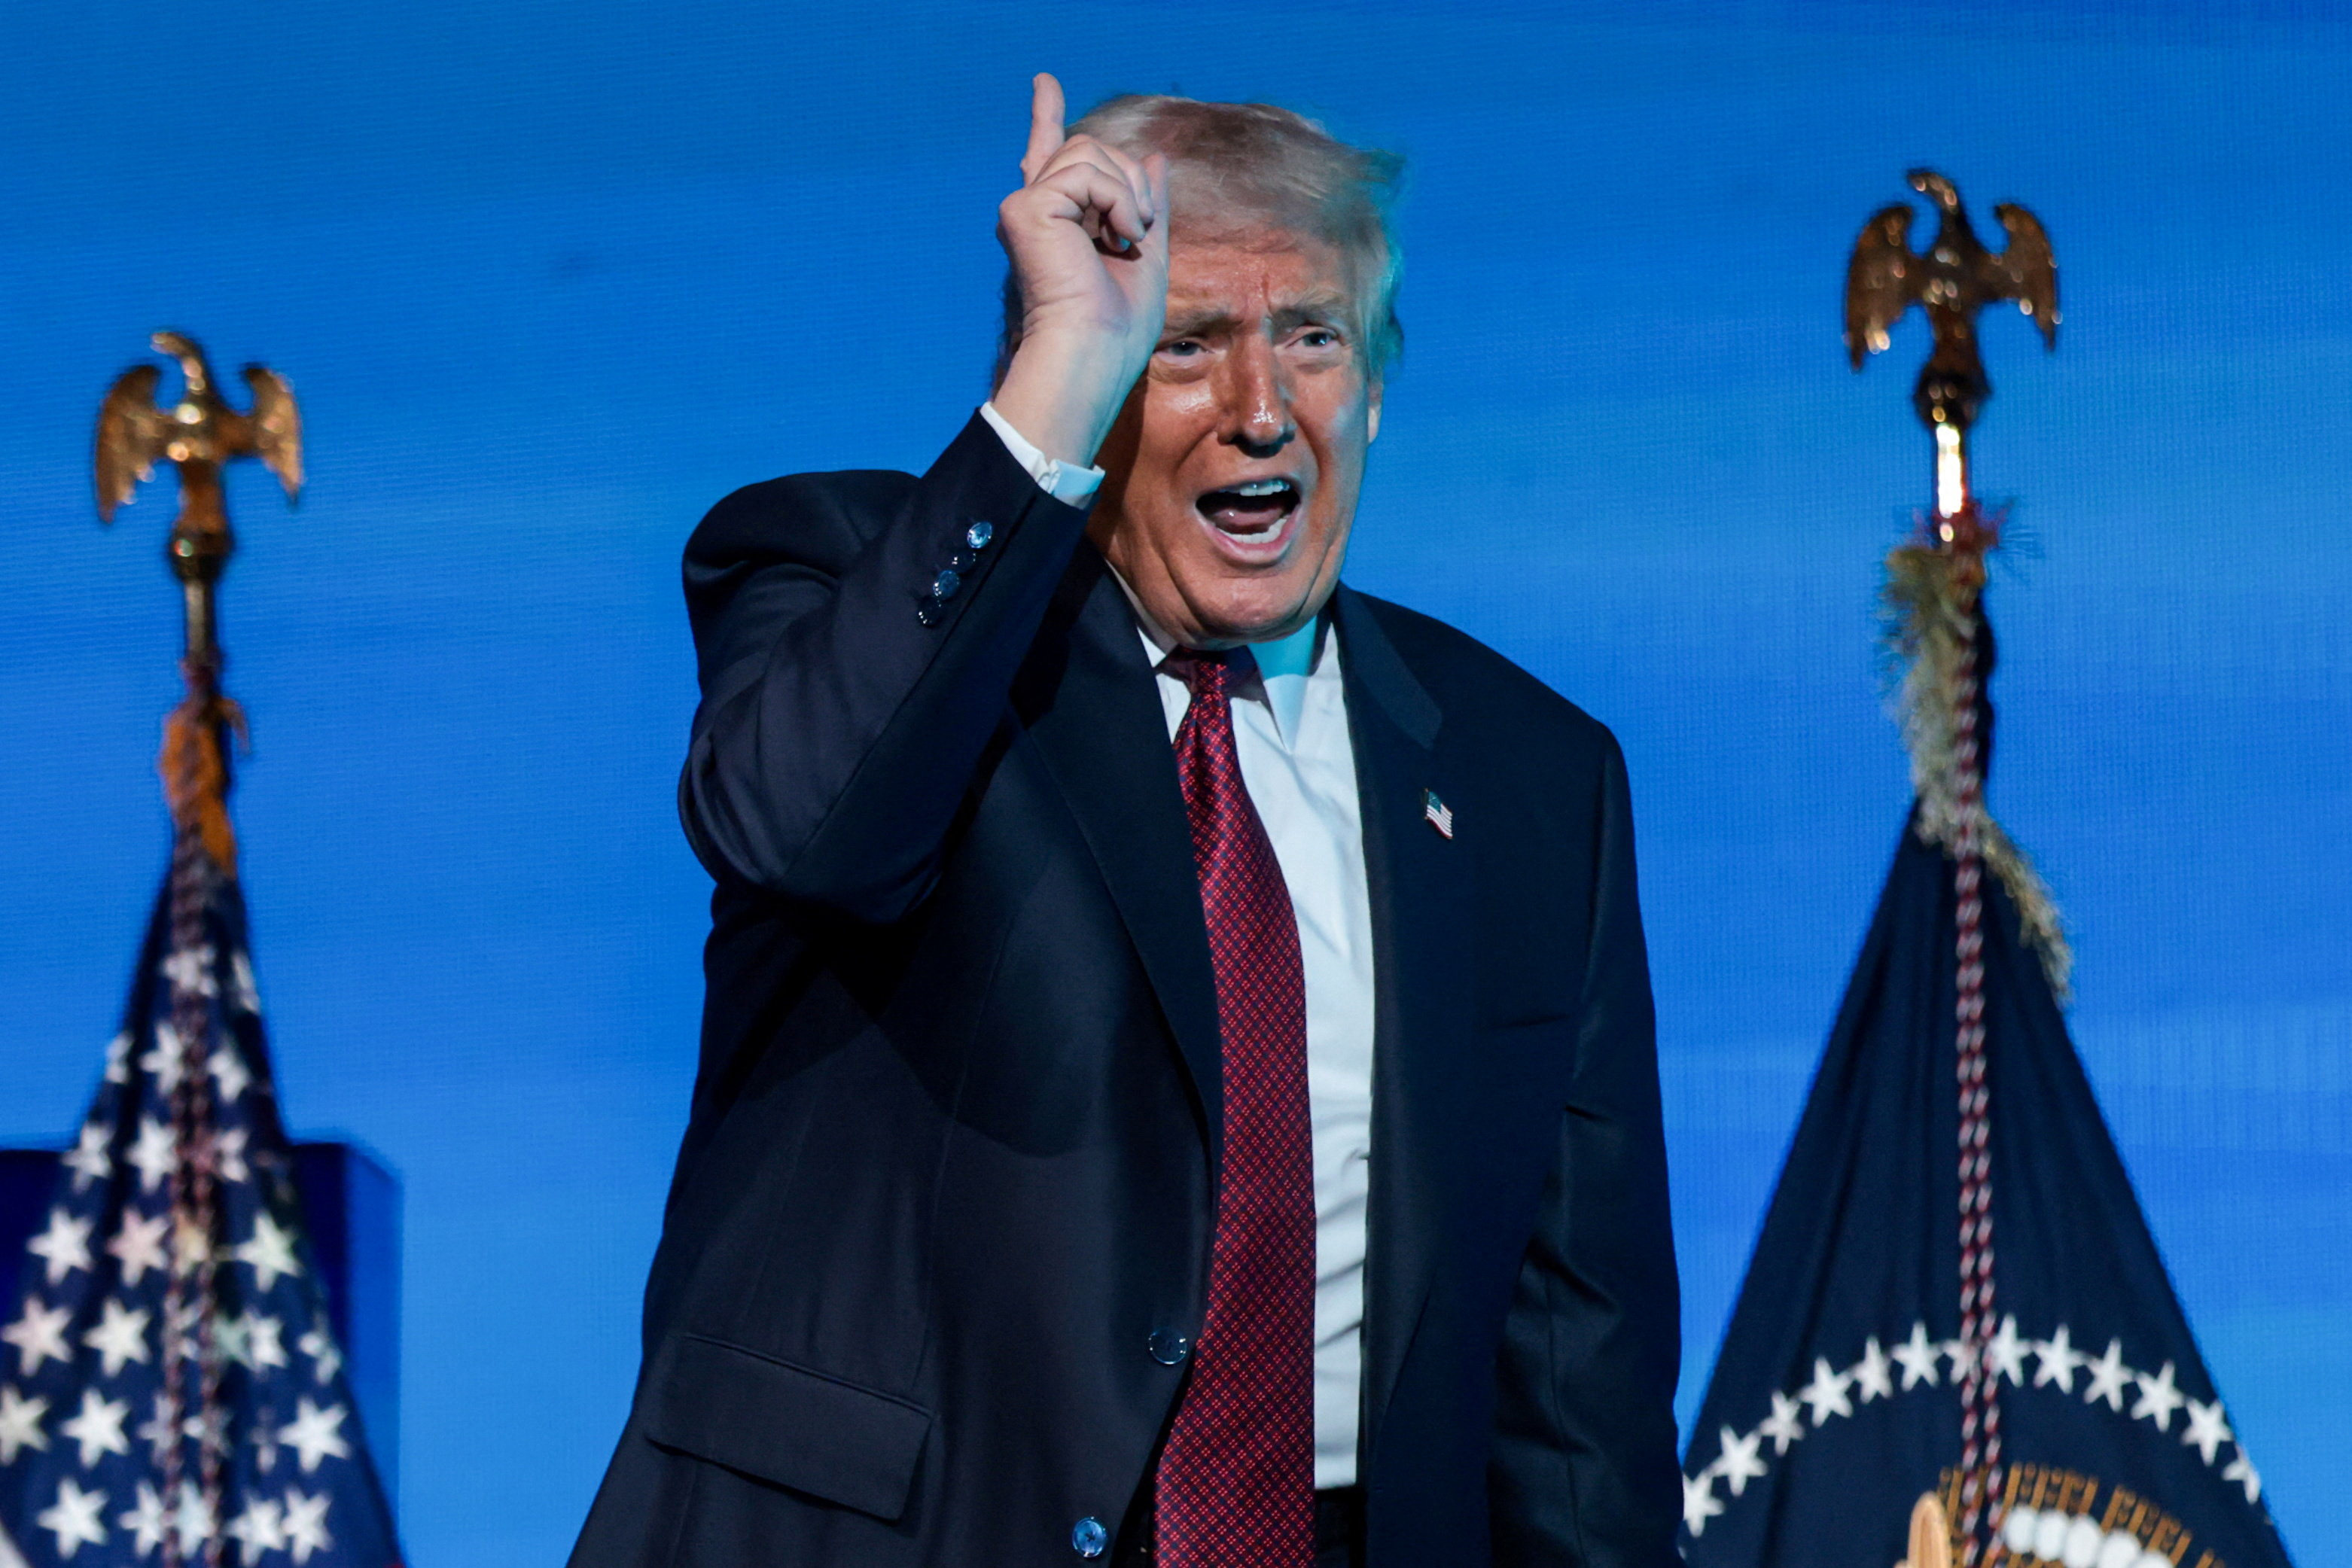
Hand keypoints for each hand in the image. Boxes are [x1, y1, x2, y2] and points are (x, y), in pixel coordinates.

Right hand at [991, 73, 1169, 467]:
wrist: (1093, 352)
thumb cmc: (1118, 327)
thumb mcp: (1147, 253)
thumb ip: (1147, 204)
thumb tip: (1155, 156)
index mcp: (1056, 222)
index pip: (1049, 155)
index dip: (1045, 115)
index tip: (1044, 82)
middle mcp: (1033, 210)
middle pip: (1089, 148)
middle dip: (1128, 180)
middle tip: (1137, 231)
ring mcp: (1025, 207)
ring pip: (1089, 151)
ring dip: (1127, 193)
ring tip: (1129, 239)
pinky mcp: (1024, 209)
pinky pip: (1085, 173)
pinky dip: (1117, 201)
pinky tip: (1119, 237)